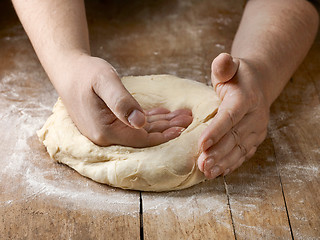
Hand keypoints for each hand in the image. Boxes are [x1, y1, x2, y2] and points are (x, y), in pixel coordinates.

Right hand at [55, 54, 192, 146]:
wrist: (68, 71)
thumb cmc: (85, 73)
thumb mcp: (104, 82)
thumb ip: (121, 102)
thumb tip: (140, 123)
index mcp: (105, 131)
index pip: (141, 138)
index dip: (163, 135)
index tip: (182, 129)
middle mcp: (105, 136)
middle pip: (143, 136)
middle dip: (167, 128)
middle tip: (187, 120)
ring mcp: (106, 131)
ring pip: (140, 131)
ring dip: (161, 124)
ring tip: (180, 117)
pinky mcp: (108, 124)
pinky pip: (132, 125)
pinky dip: (149, 120)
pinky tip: (162, 116)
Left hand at [197, 53, 269, 178]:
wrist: (257, 85)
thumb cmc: (237, 76)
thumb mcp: (230, 67)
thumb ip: (224, 66)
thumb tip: (222, 60)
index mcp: (246, 98)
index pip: (230, 116)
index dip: (216, 131)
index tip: (202, 143)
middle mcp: (255, 116)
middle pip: (234, 137)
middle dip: (217, 152)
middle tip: (202, 164)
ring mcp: (257, 129)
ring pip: (239, 149)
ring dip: (223, 162)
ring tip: (208, 172)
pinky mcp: (255, 139)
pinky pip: (244, 153)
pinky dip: (232, 163)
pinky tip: (219, 172)